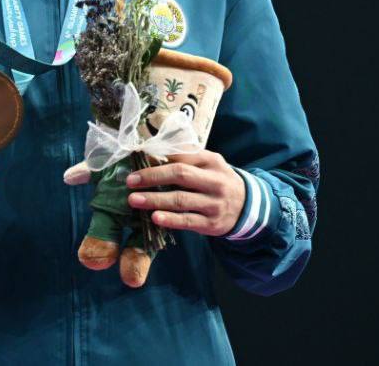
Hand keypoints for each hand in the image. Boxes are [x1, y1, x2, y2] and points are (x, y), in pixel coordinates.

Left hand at [125, 151, 245, 236]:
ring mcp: (213, 203)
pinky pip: (188, 221)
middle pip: (180, 175)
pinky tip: (155, 218)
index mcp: (212, 161)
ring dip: (155, 200)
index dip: (159, 159)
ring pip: (181, 200)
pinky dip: (170, 220)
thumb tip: (152, 154)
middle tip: (130, 181)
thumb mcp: (210, 164)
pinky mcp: (211, 223)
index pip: (182, 156)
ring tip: (134, 200)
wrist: (248, 206)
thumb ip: (187, 159)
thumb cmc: (219, 181)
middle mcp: (214, 180)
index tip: (138, 161)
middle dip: (152, 177)